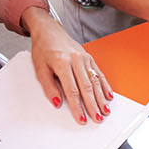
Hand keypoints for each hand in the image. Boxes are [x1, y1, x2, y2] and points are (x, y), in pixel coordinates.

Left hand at [24, 8, 112, 123]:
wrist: (48, 30)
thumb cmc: (43, 48)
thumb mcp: (39, 68)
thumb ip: (49, 86)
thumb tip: (57, 102)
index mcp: (62, 63)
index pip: (72, 90)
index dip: (77, 107)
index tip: (80, 118)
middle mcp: (76, 60)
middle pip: (87, 87)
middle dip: (93, 105)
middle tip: (97, 118)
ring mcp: (84, 58)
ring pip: (95, 81)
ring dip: (101, 98)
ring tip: (105, 110)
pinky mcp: (89, 57)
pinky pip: (99, 73)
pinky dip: (105, 86)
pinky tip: (108, 96)